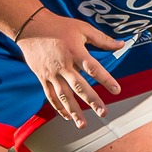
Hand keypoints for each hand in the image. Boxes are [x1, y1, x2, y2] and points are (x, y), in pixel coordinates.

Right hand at [16, 11, 124, 126]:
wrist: (30, 27)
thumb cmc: (58, 27)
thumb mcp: (82, 28)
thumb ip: (102, 39)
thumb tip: (121, 44)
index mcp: (75, 52)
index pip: (93, 68)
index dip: (106, 79)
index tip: (117, 90)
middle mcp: (63, 65)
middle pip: (79, 86)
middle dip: (92, 100)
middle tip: (103, 112)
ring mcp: (52, 73)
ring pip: (64, 95)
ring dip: (74, 111)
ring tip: (83, 124)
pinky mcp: (42, 78)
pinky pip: (51, 95)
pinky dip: (59, 107)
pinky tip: (67, 117)